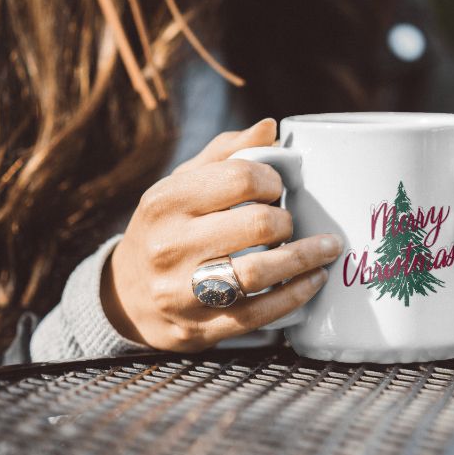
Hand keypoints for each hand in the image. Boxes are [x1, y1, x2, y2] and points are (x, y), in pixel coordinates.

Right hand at [101, 118, 342, 350]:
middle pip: (257, 225)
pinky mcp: (200, 328)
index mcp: (166, 202)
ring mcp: (183, 292)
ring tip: (326, 248)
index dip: (272, 180)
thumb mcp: (181, 184)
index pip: (240, 178)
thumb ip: (226, 154)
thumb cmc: (167, 228)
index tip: (278, 187)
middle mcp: (170, 246)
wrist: (127, 296)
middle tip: (291, 221)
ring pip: (259, 272)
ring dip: (304, 258)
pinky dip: (296, 295)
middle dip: (287, 220)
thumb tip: (271, 127)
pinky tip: (314, 280)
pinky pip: (259, 313)